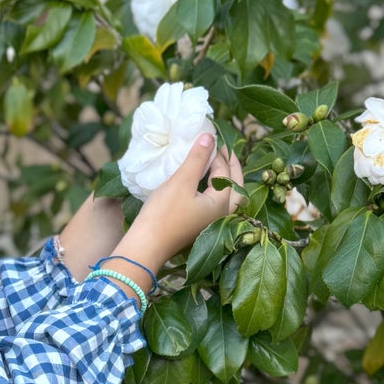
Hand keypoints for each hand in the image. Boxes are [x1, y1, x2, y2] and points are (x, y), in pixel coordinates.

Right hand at [126, 131, 244, 266]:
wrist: (146, 247)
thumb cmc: (163, 214)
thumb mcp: (181, 182)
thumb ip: (197, 158)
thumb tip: (209, 136)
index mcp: (222, 204)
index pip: (224, 172)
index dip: (216, 153)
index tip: (208, 136)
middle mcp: (222, 216)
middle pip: (236, 187)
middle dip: (232, 167)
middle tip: (224, 149)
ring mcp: (212, 223)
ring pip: (227, 197)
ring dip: (225, 179)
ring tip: (216, 163)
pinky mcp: (200, 226)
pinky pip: (215, 203)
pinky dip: (214, 189)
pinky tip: (202, 182)